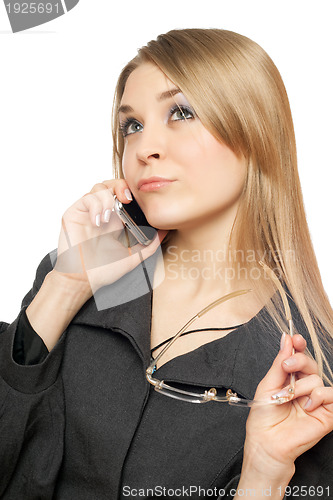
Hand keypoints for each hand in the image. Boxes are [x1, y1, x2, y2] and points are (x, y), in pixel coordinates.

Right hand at [55, 179, 167, 290]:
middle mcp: (101, 212)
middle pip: (111, 185)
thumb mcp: (134, 256)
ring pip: (99, 188)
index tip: (139, 200)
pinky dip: (95, 206)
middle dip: (120, 186)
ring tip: (109, 218)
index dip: (131, 191)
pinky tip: (98, 221)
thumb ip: (150, 244)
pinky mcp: (74, 213)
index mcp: (115, 220)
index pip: (123, 194)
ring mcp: (88, 212)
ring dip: (107, 198)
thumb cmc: (104, 271)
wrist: (84, 281)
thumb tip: (166, 230)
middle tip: (127, 199)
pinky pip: (86, 198)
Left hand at [243, 333, 332, 478]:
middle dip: (298, 361)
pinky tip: (307, 405)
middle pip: (310, 363)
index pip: (299, 357)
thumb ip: (279, 363)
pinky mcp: (327, 414)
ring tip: (288, 398)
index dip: (299, 345)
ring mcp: (316, 400)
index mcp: (289, 379)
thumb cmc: (263, 418)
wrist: (266, 443)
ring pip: (317, 378)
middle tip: (286, 367)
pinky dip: (319, 396)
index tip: (295, 337)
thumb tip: (286, 339)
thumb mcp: (267, 385)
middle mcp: (304, 387)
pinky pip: (331, 394)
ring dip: (300, 386)